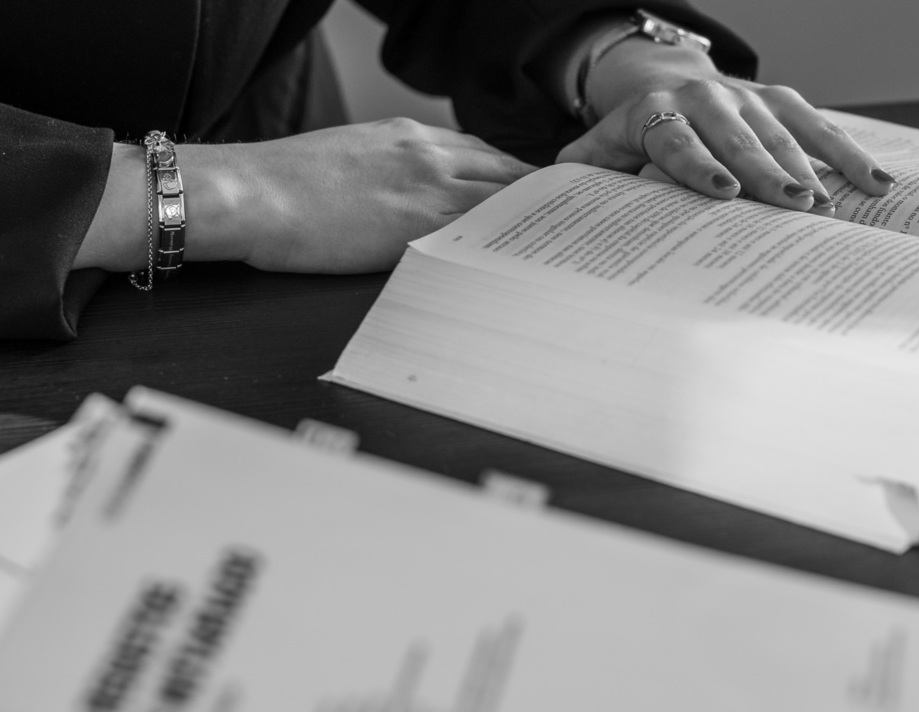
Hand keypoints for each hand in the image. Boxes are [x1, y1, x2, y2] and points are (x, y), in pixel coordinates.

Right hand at [218, 119, 536, 272]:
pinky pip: (478, 236)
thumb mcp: (350, 157)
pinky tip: (524, 265)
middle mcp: (428, 156)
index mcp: (410, 137)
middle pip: (506, 174)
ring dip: (532, 224)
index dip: (515, 177)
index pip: (484, 154)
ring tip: (560, 248)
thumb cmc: (284, 184)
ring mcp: (426, 190)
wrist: (252, 193)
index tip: (534, 197)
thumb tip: (408, 196)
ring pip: (501, 203)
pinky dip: (505, 247)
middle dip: (537, 200)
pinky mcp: (417, 228)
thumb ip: (393, 170)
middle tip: (565, 224)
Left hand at [556, 39, 893, 214]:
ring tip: (827, 207)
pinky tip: (876, 186)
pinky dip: (847, 153)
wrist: (661, 83)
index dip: (699, 165)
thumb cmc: (629, 135)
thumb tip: (548, 204)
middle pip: (738, 138)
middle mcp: (705, 98)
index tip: (722, 194)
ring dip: (808, 170)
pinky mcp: (779, 101)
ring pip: (781, 133)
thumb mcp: (596, 150)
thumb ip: (581, 174)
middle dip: (765, 172)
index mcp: (656, 111)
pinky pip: (818, 125)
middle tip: (791, 208)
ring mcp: (748, 97)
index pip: (677, 138)